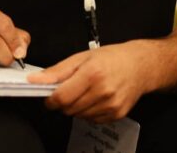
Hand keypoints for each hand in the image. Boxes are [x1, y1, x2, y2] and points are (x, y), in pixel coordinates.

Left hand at [28, 42, 150, 122]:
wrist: (140, 65)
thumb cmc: (112, 58)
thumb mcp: (82, 57)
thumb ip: (57, 71)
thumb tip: (35, 79)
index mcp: (92, 73)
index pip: (62, 97)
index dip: (50, 99)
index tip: (49, 95)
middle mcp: (103, 91)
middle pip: (69, 109)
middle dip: (64, 101)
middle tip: (71, 88)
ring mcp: (111, 105)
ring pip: (79, 116)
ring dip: (76, 107)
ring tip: (86, 91)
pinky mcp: (116, 114)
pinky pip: (92, 120)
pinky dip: (88, 112)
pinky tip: (96, 98)